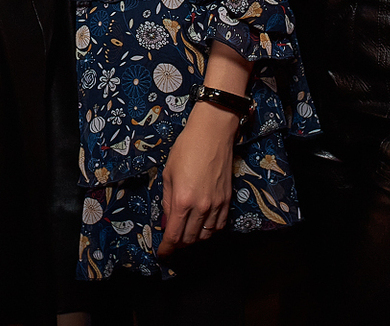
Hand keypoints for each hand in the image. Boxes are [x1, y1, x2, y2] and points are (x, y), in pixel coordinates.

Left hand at [157, 103, 235, 257]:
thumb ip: (167, 201)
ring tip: (186, 234)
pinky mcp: (227, 200)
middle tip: (172, 243)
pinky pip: (219, 226)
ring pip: (206, 236)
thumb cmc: (186, 149)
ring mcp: (216, 205)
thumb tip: (167, 222)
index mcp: (182, 201)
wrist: (212, 134)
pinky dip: (210, 231)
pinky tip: (203, 227)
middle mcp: (200, 207)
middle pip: (189, 239)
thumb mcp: (168, 174)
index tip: (163, 254)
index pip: (174, 236)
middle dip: (179, 245)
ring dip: (194, 239)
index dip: (167, 249)